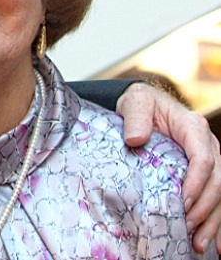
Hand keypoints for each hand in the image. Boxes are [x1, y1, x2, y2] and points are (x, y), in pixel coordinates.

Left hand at [117, 81, 220, 253]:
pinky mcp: (206, 172)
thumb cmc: (141, 103)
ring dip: (213, 222)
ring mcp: (211, 159)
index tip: (184, 202)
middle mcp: (208, 144)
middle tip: (187, 227)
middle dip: (205, 209)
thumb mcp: (135, 102)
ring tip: (199, 244)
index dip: (197, 183)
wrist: (145, 104)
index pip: (203, 159)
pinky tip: (214, 245)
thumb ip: (135, 118)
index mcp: (193, 127)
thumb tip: (135, 139)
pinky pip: (216, 198)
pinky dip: (216, 221)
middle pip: (217, 182)